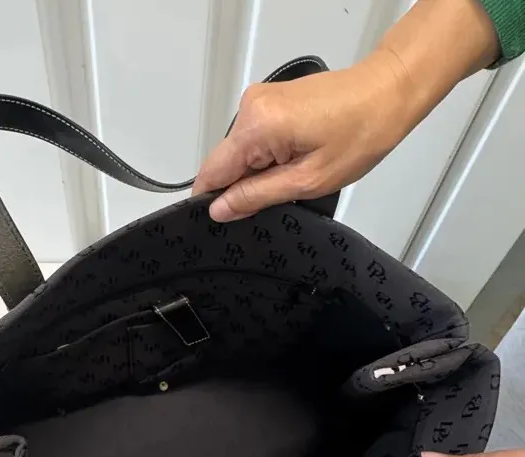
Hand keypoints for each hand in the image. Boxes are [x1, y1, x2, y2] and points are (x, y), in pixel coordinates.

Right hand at [192, 0, 498, 223]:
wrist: (388, 92)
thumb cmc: (360, 135)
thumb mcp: (307, 180)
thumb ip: (256, 196)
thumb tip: (218, 210)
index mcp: (255, 126)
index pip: (212, 172)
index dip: (214, 201)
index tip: (229, 222)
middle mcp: (249, 107)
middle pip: (226, 162)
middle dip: (244, 186)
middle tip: (280, 199)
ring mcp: (259, 100)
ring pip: (242, 152)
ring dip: (260, 172)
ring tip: (295, 177)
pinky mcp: (271, 100)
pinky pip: (256, 138)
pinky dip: (269, 156)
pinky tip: (297, 160)